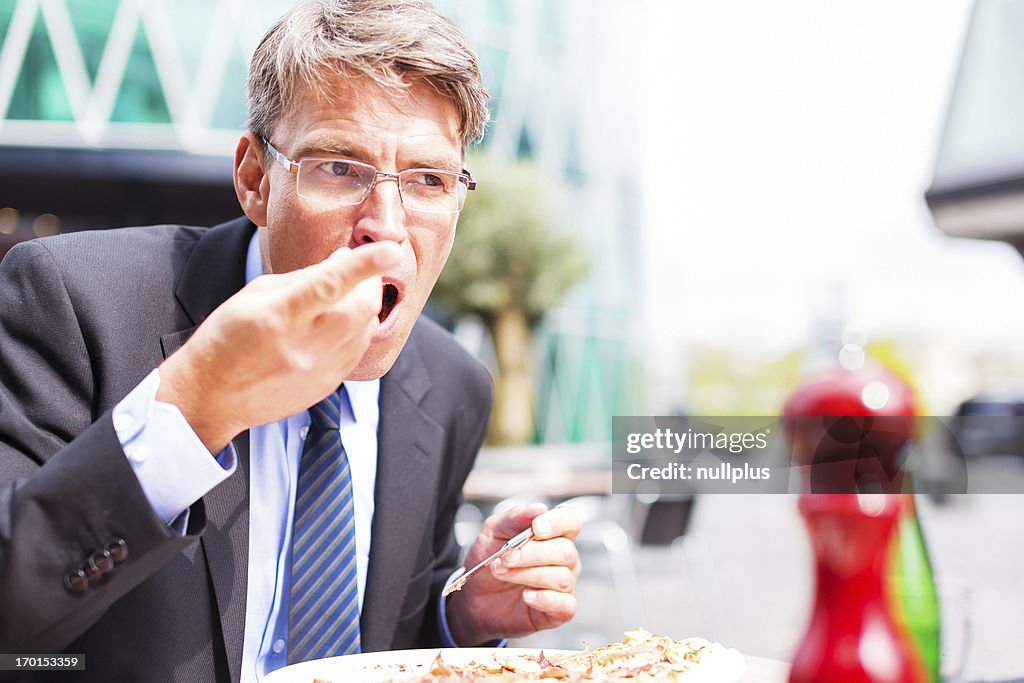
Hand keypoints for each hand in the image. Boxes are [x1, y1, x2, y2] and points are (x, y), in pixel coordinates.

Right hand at [156, 241, 401, 452]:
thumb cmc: (227, 338)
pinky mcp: (328, 386)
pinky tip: (340, 321)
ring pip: (366, 329)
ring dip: (365, 305)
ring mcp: (318, 371)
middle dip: (370, 282)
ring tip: (345, 294)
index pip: (329, 286)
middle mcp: (302, 348)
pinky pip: (358, 349)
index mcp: (278, 318)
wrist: (212, 397)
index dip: (363, 266)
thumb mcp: (254, 295)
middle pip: (361, 309)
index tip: (390, 251)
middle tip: (362, 269)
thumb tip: (344, 260)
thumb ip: (304, 276)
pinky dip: (358, 328)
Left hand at [445, 504, 581, 644]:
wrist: (474, 596)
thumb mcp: (492, 532)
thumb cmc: (488, 560)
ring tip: (503, 573)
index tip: (536, 528)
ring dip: (528, 574)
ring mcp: (564, 585)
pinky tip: (526, 595)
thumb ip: (514, 518)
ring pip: (561, 577)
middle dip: (530, 554)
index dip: (558, 523)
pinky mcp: (559, 610)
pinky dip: (544, 599)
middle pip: (564, 551)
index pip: (570, 521)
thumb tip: (538, 508)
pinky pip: (565, 605)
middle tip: (504, 558)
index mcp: (553, 534)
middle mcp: (564, 558)